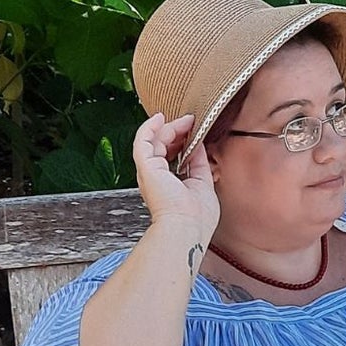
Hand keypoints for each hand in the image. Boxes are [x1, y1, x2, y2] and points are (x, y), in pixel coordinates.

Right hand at [133, 112, 219, 238]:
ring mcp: (149, 172)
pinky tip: (160, 118)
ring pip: (153, 140)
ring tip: (186, 120)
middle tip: (192, 121)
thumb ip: (199, 163)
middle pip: (161, 145)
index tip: (195, 130)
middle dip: (177, 131)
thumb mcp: (203, 183)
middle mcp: (155, 177)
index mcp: (167, 184)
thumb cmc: (197, 217)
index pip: (171, 155)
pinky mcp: (146, 167)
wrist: (188, 228)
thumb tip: (198, 144)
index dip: (182, 140)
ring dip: (170, 127)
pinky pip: (142, 141)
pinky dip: (149, 127)